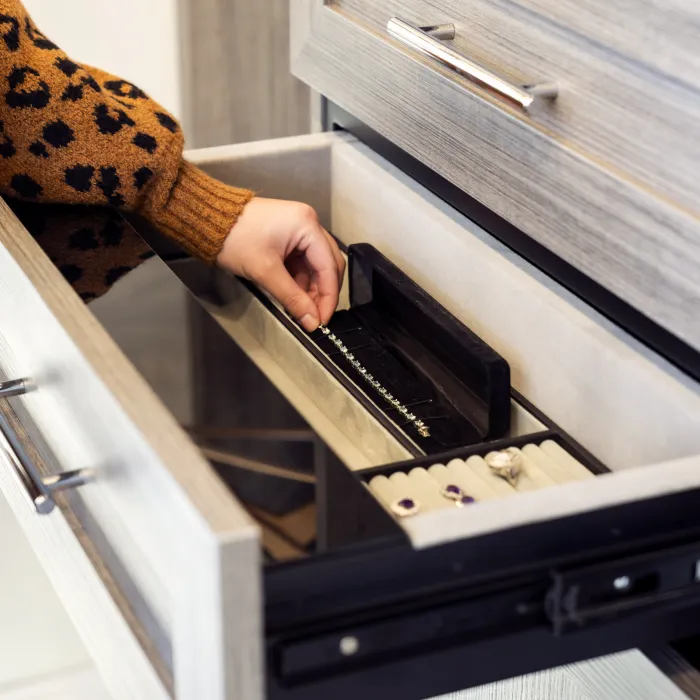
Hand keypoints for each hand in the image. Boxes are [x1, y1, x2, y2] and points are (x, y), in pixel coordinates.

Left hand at [217, 198, 344, 331]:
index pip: (329, 267)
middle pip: (327, 265)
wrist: (208, 220)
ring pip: (314, 266)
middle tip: (314, 317)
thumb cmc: (233, 236)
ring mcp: (298, 229)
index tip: (322, 319)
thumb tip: (311, 319)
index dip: (329, 297)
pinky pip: (302, 262)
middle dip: (322, 293)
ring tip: (300, 309)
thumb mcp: (265, 271)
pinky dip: (299, 280)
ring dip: (309, 289)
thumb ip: (292, 298)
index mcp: (307, 225)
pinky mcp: (288, 236)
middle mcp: (308, 223)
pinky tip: (292, 295)